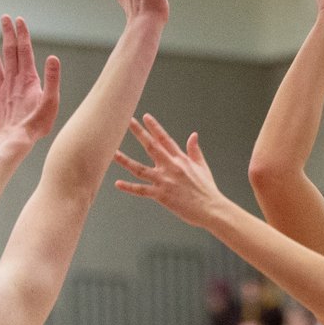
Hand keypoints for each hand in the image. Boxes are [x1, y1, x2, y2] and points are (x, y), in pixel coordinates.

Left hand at [0, 15, 60, 147]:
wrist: (16, 140)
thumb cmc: (37, 123)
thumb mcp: (52, 101)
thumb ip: (52, 79)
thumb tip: (53, 57)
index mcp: (28, 79)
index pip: (25, 51)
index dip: (22, 34)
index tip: (18, 20)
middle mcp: (12, 81)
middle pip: (10, 52)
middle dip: (7, 34)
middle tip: (4, 17)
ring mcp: (0, 90)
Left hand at [114, 114, 221, 228]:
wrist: (210, 208)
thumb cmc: (206, 189)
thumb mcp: (202, 166)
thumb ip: (194, 150)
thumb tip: (193, 134)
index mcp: (180, 159)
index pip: (165, 139)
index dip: (154, 127)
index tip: (146, 116)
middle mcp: (171, 167)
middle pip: (151, 146)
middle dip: (139, 133)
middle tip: (127, 121)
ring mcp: (164, 181)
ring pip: (140, 169)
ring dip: (125, 160)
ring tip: (113, 152)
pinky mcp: (161, 195)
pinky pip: (141, 190)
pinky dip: (129, 187)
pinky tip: (118, 183)